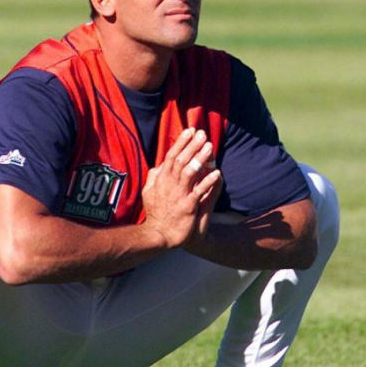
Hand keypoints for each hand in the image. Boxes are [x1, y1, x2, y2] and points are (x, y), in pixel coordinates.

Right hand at [142, 128, 221, 247]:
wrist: (159, 236)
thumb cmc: (156, 213)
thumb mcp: (148, 193)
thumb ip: (153, 178)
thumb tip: (158, 165)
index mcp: (160, 180)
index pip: (171, 156)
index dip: (181, 143)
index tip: (190, 131)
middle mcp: (169, 185)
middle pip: (181, 161)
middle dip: (192, 146)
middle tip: (202, 134)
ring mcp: (178, 196)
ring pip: (189, 173)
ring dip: (200, 159)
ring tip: (209, 147)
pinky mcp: (187, 207)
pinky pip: (199, 192)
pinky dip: (207, 182)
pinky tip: (217, 173)